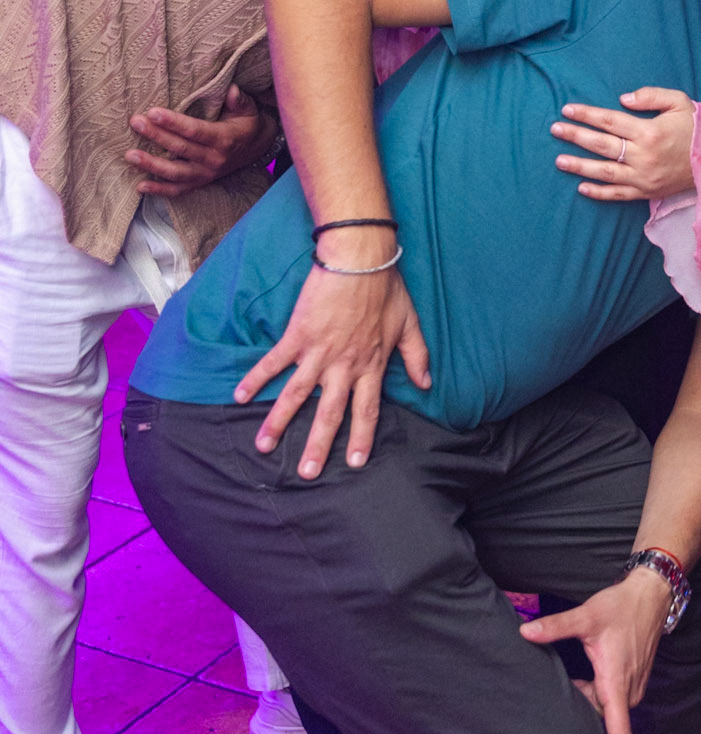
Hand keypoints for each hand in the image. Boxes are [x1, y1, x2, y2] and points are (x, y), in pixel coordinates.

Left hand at [125, 85, 275, 196]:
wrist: (257, 148)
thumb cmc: (247, 124)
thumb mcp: (248, 109)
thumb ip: (239, 100)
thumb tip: (231, 90)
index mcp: (224, 139)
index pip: (195, 131)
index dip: (174, 123)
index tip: (153, 112)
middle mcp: (214, 159)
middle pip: (180, 149)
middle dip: (156, 136)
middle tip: (136, 123)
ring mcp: (206, 174)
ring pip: (175, 172)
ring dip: (152, 165)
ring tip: (130, 155)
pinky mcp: (201, 182)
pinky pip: (179, 190)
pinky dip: (160, 190)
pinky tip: (140, 186)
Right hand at [233, 252, 430, 475]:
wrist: (360, 259)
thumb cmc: (386, 289)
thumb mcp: (409, 324)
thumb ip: (417, 356)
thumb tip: (427, 384)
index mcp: (371, 366)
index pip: (367, 411)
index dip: (362, 438)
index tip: (356, 463)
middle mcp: (344, 366)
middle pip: (329, 413)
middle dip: (318, 445)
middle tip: (307, 473)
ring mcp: (318, 353)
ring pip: (296, 395)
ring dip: (279, 423)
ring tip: (264, 447)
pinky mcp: (297, 336)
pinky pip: (274, 362)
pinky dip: (255, 379)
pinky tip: (239, 397)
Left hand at [519, 569, 670, 733]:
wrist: (651, 595)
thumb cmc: (621, 607)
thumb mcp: (587, 615)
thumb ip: (556, 627)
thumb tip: (525, 632)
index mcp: (617, 683)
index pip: (619, 733)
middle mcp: (628, 691)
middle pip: (603, 721)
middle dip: (582, 716)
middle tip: (562, 698)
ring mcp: (633, 687)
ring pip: (605, 709)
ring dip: (587, 700)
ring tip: (570, 683)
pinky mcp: (633, 680)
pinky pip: (610, 699)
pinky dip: (594, 693)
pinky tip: (583, 676)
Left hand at [552, 88, 696, 200]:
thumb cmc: (697, 128)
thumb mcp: (679, 102)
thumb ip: (651, 96)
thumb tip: (622, 99)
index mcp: (650, 132)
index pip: (610, 121)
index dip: (587, 115)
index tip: (567, 109)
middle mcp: (644, 156)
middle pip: (602, 145)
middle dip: (576, 136)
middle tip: (555, 129)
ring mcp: (644, 177)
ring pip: (605, 172)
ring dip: (580, 166)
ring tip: (559, 160)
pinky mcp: (647, 192)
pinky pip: (619, 195)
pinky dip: (599, 192)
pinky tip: (582, 187)